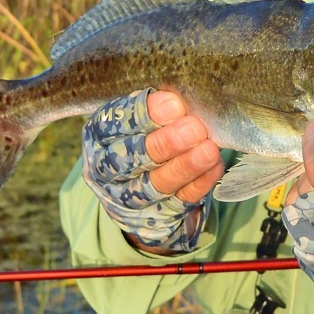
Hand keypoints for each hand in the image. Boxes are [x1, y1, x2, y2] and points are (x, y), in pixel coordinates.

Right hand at [81, 89, 223, 252]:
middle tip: (195, 128)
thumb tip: (185, 98)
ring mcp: (128, 197)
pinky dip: (200, 183)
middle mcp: (106, 170)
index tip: (175, 104)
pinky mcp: (156, 216)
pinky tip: (214, 166)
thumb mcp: (141, 118)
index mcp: (98, 136)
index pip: (114, 123)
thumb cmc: (144, 135)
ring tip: (209, 149)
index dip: (145, 113)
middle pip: (131, 157)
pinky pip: (179, 200)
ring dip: (185, 166)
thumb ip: (158, 107)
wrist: (140, 189)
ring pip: (156, 183)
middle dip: (165, 143)